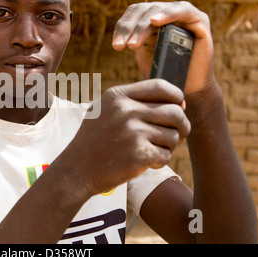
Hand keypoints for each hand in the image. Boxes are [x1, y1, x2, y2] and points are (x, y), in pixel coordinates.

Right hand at [60, 79, 190, 195]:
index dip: (176, 97)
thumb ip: (135, 101)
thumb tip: (180, 103)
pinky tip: (144, 163)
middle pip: (174, 112)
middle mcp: (126, 110)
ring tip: (150, 150)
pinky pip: (166, 155)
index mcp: (118, 95)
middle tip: (176, 135)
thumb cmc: (95, 140)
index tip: (179, 108)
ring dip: (167, 146)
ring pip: (173, 136)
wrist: (76, 169)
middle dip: (181, 125)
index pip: (161, 87)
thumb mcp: (105, 110)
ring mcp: (132, 132)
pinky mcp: (139, 154)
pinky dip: (159, 161)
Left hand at [112, 1, 215, 94]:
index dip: (122, 26)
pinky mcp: (199, 19)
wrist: (189, 88)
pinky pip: (182, 11)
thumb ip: (134, 41)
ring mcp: (183, 14)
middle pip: (143, 10)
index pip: (133, 13)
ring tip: (133, 44)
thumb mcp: (144, 55)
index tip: (116, 46)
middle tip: (121, 46)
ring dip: (142, 26)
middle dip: (129, 28)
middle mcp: (167, 13)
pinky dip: (167, 14)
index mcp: (152, 19)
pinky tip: (155, 21)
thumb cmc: (165, 72)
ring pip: (158, 10)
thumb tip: (118, 40)